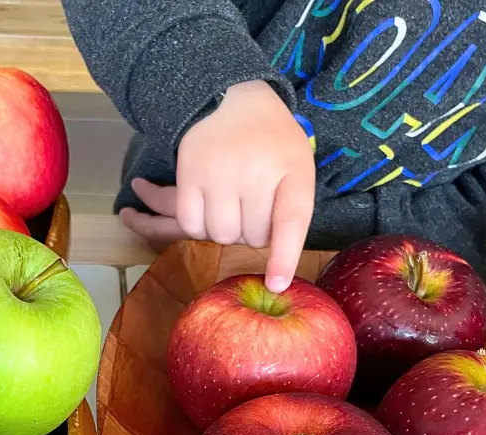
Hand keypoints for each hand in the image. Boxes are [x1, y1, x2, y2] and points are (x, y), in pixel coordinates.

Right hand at [125, 80, 312, 292]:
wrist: (230, 97)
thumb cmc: (270, 143)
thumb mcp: (296, 168)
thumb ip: (291, 212)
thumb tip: (274, 273)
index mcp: (294, 170)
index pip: (291, 222)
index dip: (283, 257)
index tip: (277, 285)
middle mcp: (256, 170)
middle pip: (250, 237)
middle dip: (252, 230)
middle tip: (253, 202)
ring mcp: (220, 171)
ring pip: (219, 234)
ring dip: (224, 228)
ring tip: (230, 203)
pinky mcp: (189, 173)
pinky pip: (189, 223)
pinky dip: (196, 224)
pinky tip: (203, 206)